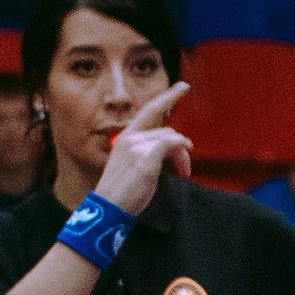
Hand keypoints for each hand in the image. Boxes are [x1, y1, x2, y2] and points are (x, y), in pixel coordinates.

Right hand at [91, 82, 192, 214]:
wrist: (109, 207)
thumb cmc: (122, 193)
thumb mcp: (133, 167)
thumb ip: (147, 154)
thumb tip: (169, 152)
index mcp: (125, 137)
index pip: (149, 110)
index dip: (168, 97)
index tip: (183, 87)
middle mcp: (130, 137)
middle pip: (167, 131)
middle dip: (181, 148)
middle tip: (185, 169)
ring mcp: (137, 145)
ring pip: (171, 138)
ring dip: (182, 156)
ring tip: (184, 173)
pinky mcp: (145, 157)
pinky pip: (171, 144)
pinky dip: (182, 152)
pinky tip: (184, 166)